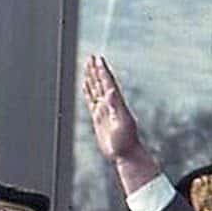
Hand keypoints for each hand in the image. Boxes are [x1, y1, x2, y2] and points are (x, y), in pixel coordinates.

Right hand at [81, 55, 160, 190]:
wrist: (126, 154)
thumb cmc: (125, 141)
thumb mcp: (121, 123)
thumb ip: (116, 107)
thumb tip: (111, 91)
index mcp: (115, 103)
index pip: (107, 82)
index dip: (102, 70)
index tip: (98, 59)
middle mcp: (110, 104)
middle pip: (101, 82)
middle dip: (96, 70)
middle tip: (91, 57)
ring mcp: (104, 110)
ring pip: (96, 90)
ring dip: (92, 78)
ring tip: (88, 67)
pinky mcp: (99, 118)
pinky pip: (91, 100)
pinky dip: (88, 91)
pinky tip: (86, 85)